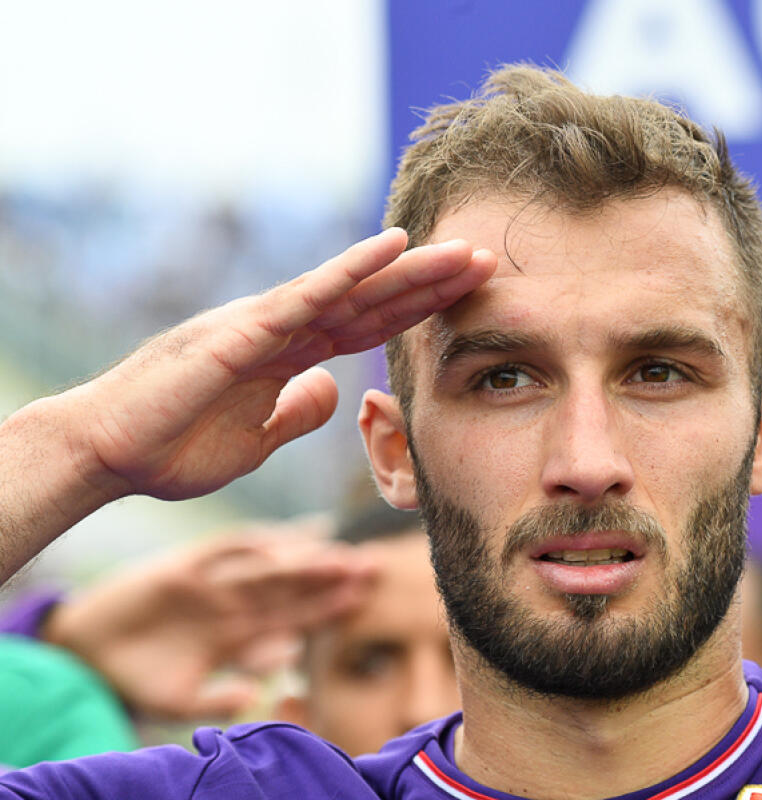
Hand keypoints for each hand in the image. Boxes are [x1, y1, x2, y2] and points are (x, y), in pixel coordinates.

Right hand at [42, 521, 377, 719]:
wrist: (81, 656)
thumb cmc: (136, 678)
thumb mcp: (179, 700)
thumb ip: (217, 699)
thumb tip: (255, 695)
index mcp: (238, 635)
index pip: (294, 618)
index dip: (328, 608)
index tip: (363, 599)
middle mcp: (231, 605)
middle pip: (291, 589)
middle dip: (330, 579)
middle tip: (370, 567)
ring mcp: (209, 585)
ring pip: (267, 569)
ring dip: (303, 561)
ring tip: (339, 555)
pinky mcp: (181, 568)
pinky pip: (222, 552)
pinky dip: (250, 546)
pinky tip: (283, 542)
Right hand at [65, 228, 495, 502]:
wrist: (108, 454)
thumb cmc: (172, 447)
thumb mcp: (256, 440)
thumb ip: (297, 411)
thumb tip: (334, 389)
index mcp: (291, 354)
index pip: (370, 326)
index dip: (421, 310)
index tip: (470, 298)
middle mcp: (285, 328)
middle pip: (374, 301)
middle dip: (432, 284)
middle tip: (490, 262)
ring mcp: (265, 324)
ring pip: (352, 289)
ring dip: (411, 270)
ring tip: (464, 253)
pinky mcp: (242, 332)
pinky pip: (306, 297)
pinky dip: (350, 271)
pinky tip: (391, 248)